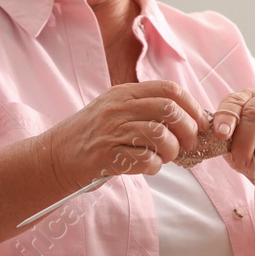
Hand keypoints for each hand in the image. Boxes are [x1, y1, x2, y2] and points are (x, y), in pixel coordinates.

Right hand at [35, 81, 204, 193]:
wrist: (54, 157)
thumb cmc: (92, 136)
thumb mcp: (115, 110)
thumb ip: (145, 109)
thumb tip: (189, 119)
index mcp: (124, 93)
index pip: (169, 89)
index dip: (192, 106)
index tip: (200, 123)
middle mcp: (118, 108)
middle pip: (169, 110)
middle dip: (188, 129)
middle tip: (189, 144)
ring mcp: (111, 131)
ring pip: (160, 134)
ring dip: (172, 150)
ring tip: (166, 157)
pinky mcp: (106, 156)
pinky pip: (146, 159)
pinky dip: (155, 166)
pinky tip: (149, 167)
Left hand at [208, 88, 254, 185]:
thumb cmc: (251, 148)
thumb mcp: (233, 140)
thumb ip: (225, 137)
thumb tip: (219, 138)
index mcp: (247, 99)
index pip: (235, 103)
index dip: (227, 118)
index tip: (221, 135)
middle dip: (244, 142)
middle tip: (238, 160)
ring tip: (251, 168)